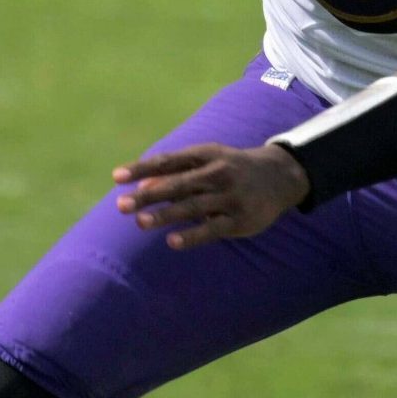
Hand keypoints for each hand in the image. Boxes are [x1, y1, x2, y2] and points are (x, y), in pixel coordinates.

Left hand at [113, 142, 310, 250]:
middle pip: (177, 184)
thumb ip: (175, 171)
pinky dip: (192, 235)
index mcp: (205, 155)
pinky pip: (213, 229)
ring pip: (193, 206)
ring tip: (140, 223)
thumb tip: (140, 187)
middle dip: (148, 195)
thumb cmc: (230, 168)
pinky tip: (172, 242)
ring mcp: (230, 197)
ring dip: (165, 215)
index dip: (142, 169)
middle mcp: (217, 173)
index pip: (167, 161)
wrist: (279, 176)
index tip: (117, 177)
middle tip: (121, 205)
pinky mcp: (240, 220)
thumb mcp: (207, 160)